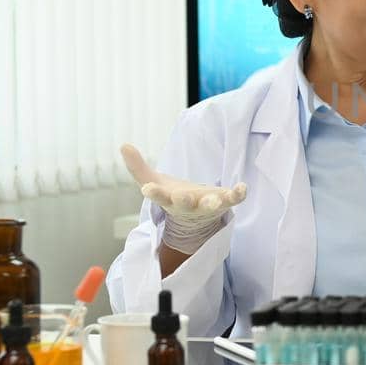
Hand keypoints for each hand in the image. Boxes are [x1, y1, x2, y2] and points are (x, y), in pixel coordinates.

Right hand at [120, 144, 246, 253]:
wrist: (195, 219)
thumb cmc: (172, 196)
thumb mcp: (153, 182)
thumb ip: (137, 167)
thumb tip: (123, 145)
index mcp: (168, 199)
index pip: (158, 197)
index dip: (154, 193)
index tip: (147, 189)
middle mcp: (188, 204)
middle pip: (185, 204)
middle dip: (184, 200)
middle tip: (181, 196)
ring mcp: (207, 205)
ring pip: (210, 206)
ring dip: (213, 203)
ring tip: (217, 200)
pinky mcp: (224, 202)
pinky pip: (233, 199)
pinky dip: (238, 195)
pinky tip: (242, 187)